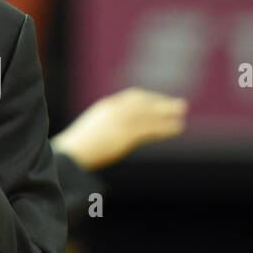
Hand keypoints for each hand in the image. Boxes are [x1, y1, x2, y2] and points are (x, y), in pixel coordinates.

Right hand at [51, 87, 187, 171]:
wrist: (71, 154)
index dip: (147, 98)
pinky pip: (151, 128)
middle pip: (143, 102)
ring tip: (182, 112)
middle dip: (161, 102)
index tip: (158, 101)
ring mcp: (121, 121)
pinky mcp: (126, 134)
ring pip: (149, 114)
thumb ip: (104, 130)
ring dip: (167, 112)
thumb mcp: (90, 133)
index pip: (130, 98)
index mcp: (105, 108)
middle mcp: (115, 110)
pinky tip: (177, 128)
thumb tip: (111, 138)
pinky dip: (165, 127)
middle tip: (179, 104)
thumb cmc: (76, 149)